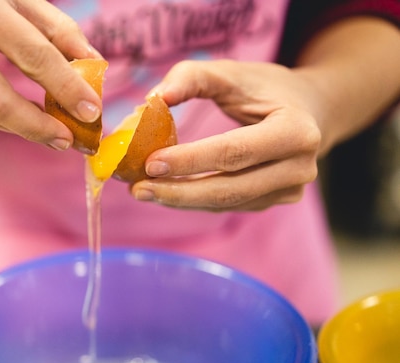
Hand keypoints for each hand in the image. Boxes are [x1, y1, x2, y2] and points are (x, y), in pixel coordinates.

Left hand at [131, 60, 323, 210]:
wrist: (310, 110)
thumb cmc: (265, 88)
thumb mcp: (232, 73)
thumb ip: (192, 77)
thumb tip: (153, 98)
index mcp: (296, 131)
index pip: (234, 152)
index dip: (190, 161)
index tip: (150, 163)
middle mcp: (299, 167)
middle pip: (229, 189)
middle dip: (178, 192)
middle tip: (138, 189)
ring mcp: (289, 190)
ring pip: (226, 203)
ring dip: (181, 200)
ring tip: (143, 191)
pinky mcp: (275, 201)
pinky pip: (229, 205)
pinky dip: (194, 200)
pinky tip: (167, 191)